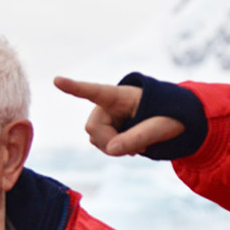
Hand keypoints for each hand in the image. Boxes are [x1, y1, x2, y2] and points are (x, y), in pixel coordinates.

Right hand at [54, 76, 182, 156]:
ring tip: (138, 144)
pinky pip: (102, 145)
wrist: (173, 119)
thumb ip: (139, 136)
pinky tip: (131, 147)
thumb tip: (111, 150)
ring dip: (115, 148)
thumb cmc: (170, 116)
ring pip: (95, 139)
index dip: (75, 87)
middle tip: (138, 148)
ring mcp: (105, 117)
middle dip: (112, 143)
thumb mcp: (162, 127)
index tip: (57, 80)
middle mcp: (107, 105)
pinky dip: (116, 150)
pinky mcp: (106, 128)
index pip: (95, 91)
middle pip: (94, 129)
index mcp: (120, 95)